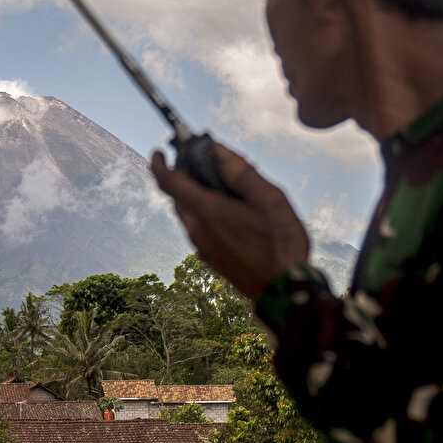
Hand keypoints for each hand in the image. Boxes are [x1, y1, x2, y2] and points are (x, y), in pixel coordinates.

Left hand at [151, 143, 308, 298]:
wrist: (283, 291)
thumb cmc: (282, 244)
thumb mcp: (270, 199)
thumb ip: (241, 172)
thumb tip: (217, 151)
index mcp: (208, 211)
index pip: (169, 182)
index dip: (159, 163)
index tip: (159, 152)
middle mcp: (197, 229)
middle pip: (176, 197)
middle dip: (182, 176)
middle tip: (202, 163)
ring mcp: (201, 247)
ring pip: (186, 213)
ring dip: (194, 196)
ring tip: (221, 187)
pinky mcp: (209, 258)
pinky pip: (196, 228)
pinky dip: (202, 213)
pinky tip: (227, 212)